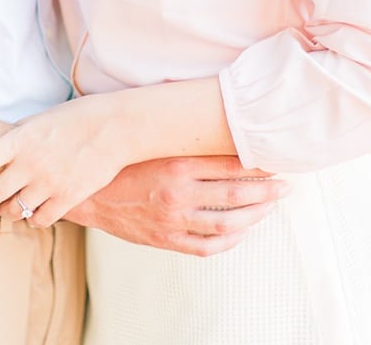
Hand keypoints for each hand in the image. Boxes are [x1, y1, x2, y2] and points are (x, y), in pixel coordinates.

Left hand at [0, 94, 128, 226]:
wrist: (114, 128)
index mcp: (19, 140)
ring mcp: (49, 182)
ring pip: (14, 210)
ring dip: (4, 212)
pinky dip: (32, 220)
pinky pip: (40, 219)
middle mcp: (30, 164)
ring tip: (1, 210)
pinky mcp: (69, 197)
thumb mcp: (37, 121)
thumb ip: (15, 138)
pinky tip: (30, 216)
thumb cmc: (74, 119)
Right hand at [65, 156, 286, 256]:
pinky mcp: (166, 239)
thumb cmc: (116, 163)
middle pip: (237, 194)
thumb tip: (210, 124)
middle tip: (287, 185)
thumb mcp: (146, 143)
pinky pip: (208, 246)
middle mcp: (178, 193)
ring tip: (271, 207)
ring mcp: (173, 220)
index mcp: (174, 164)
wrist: (83, 192)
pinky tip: (242, 232)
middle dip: (268, 190)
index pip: (229, 163)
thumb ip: (177, 139)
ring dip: (257, 215)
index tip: (274, 160)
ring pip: (230, 223)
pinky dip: (231, 241)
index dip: (257, 164)